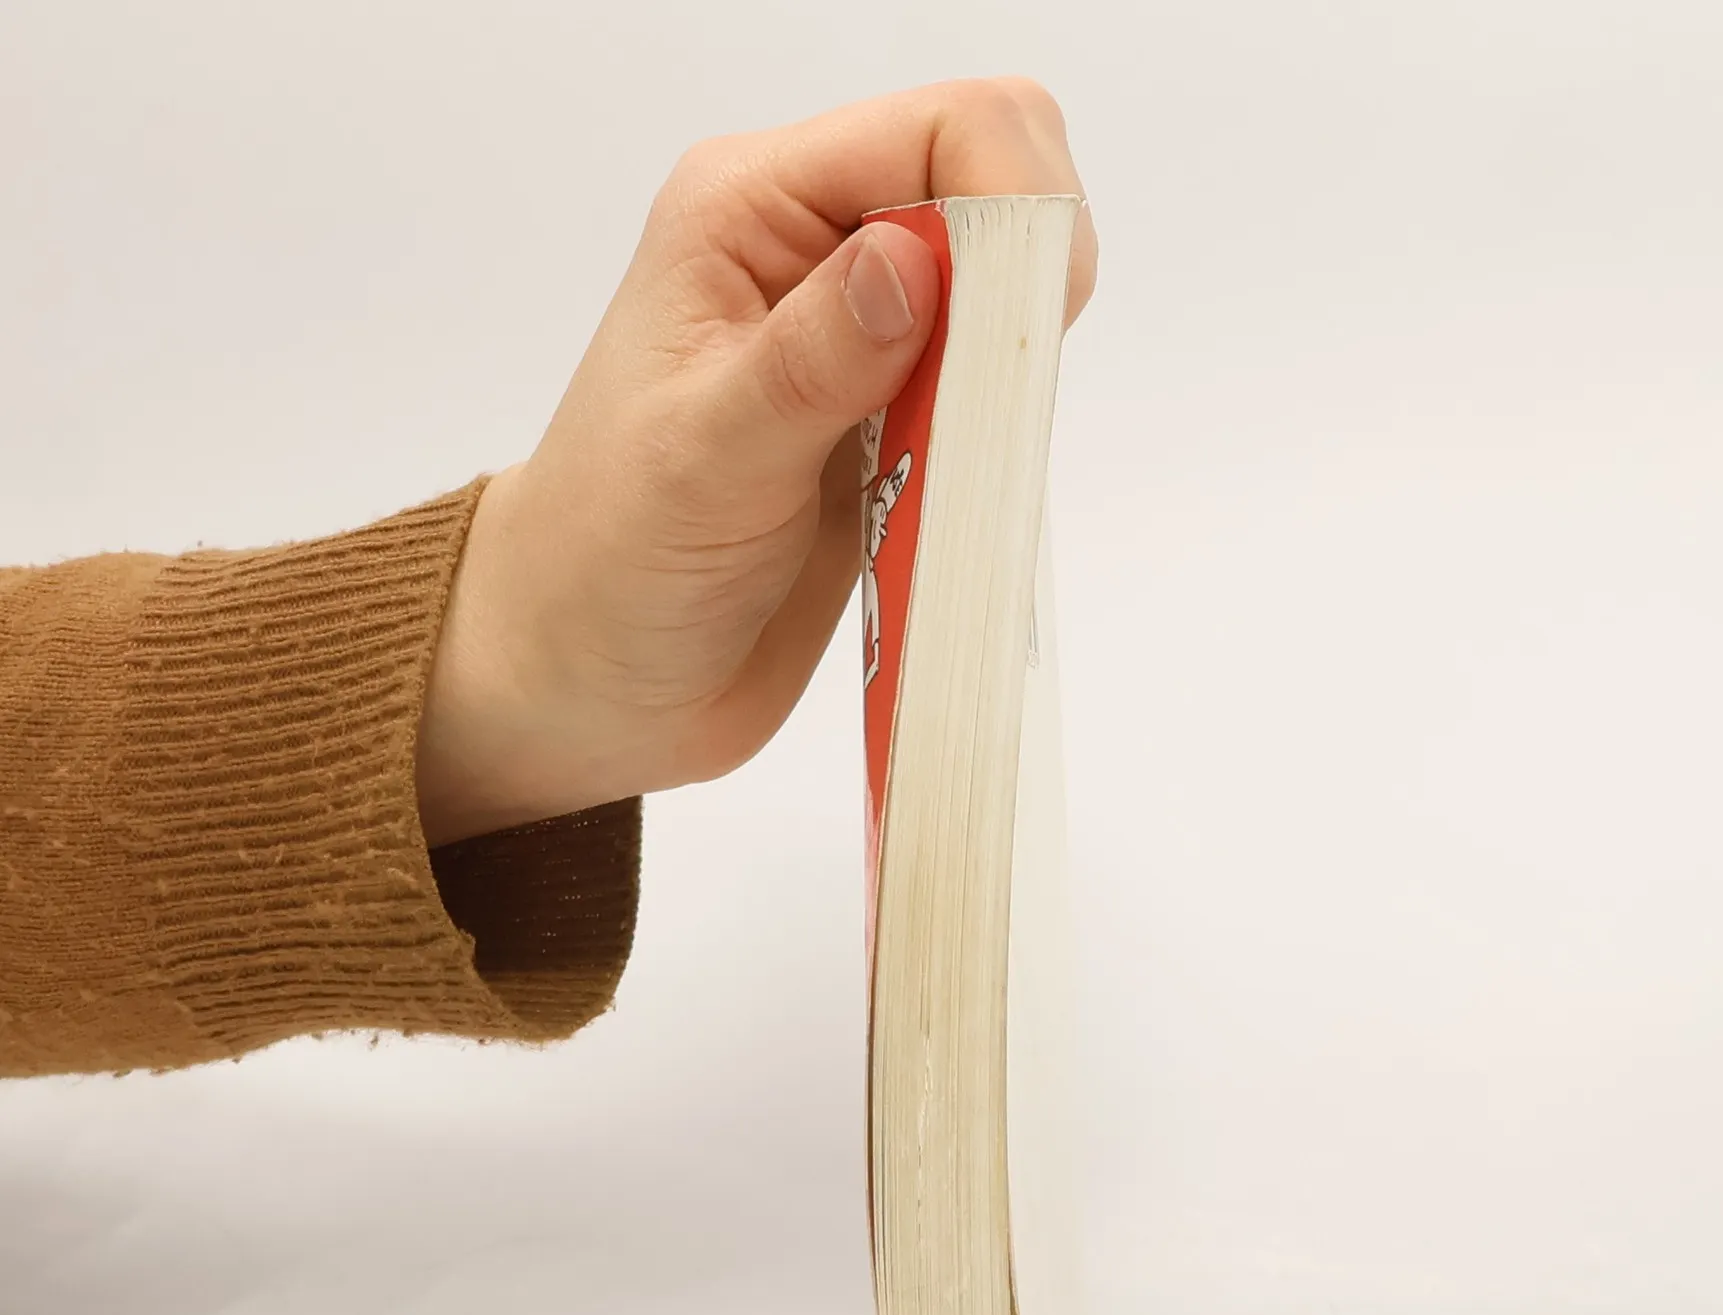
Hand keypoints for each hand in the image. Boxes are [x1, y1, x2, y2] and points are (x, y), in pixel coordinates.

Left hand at [416, 78, 1096, 845]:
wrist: (594, 673)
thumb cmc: (608, 561)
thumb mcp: (704, 461)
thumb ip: (814, 359)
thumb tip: (916, 259)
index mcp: (751, 211)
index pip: (941, 130)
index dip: (1008, 203)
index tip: (1013, 329)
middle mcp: (815, 252)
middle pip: (999, 186)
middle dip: (1026, 283)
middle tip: (981, 402)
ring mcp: (863, 338)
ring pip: (1011, 291)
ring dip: (1012, 372)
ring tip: (946, 462)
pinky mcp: (895, 419)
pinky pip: (997, 388)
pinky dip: (1003, 433)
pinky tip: (949, 491)